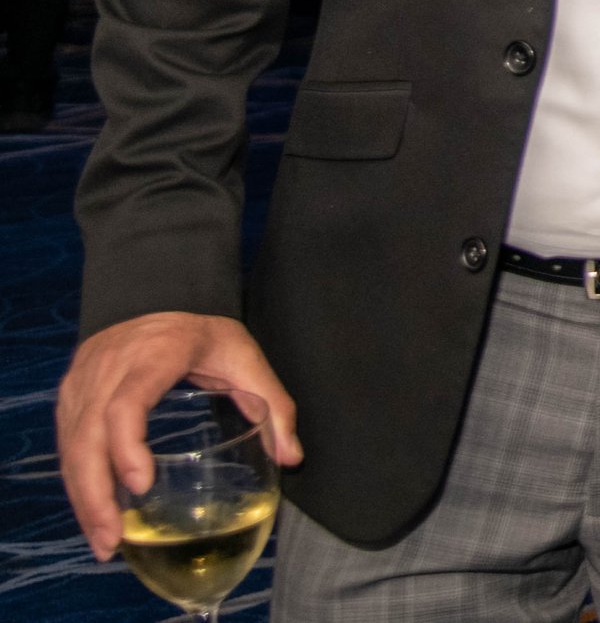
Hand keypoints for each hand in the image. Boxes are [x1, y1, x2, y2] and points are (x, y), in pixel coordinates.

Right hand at [57, 313, 301, 559]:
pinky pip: (67, 444)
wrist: (158, 296)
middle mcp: (109, 367)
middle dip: (96, 493)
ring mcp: (83, 380)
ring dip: (83, 498)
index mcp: (155, 354)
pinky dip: (77, 482)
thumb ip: (274, 404)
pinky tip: (93, 513)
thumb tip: (293, 457)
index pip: (126, 403)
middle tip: (112, 540)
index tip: (140, 485)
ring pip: (71, 445)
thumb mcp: (246, 357)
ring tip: (103, 541)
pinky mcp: (72, 394)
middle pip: (88, 435)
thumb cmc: (204, 332)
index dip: (128, 446)